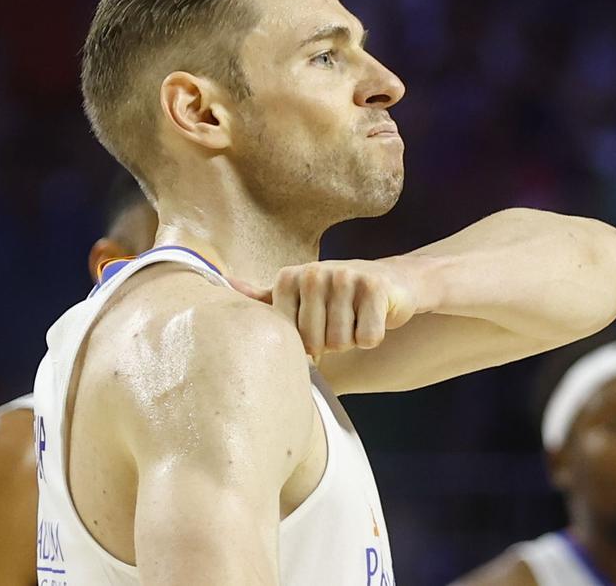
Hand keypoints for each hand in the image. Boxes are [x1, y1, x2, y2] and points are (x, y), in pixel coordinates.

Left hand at [230, 260, 417, 357]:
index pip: (288, 337)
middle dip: (331, 342)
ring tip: (356, 318)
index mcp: (289, 277)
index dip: (307, 342)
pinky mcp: (375, 288)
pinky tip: (373, 317)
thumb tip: (222, 285)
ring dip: (352, 340)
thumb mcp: (299, 294)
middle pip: (315, 342)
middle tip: (341, 321)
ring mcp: (346, 277)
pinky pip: (368, 338)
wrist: (393, 280)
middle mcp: (315, 272)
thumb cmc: (340, 295)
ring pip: (341, 342)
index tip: (318, 322)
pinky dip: (373, 336)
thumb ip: (264, 297)